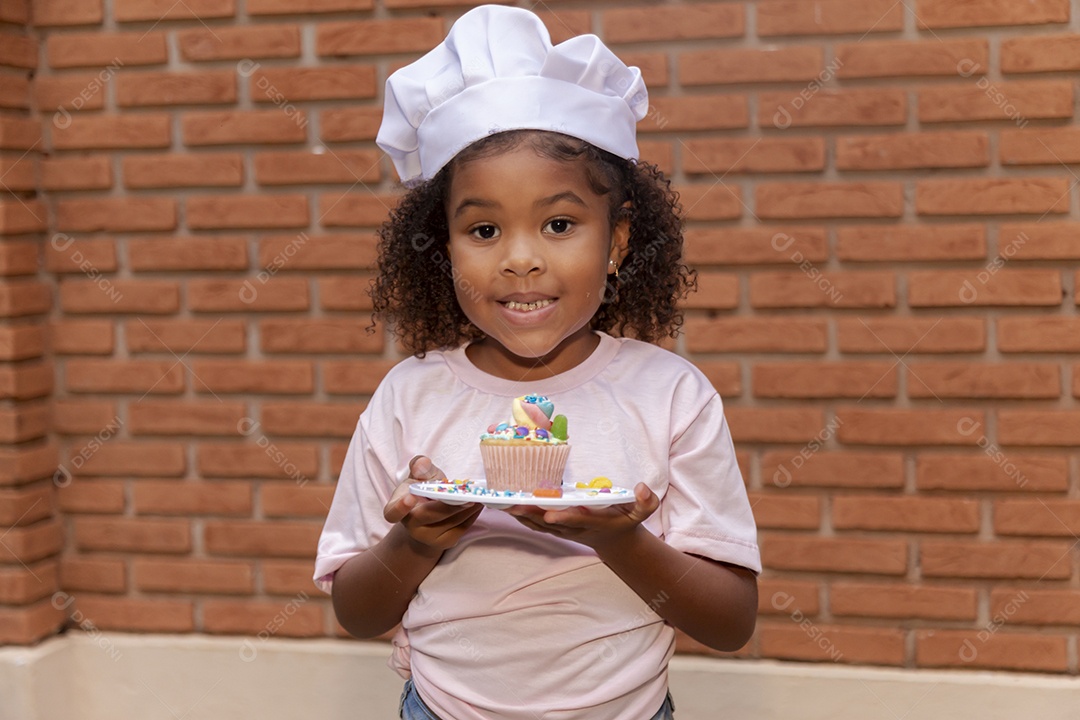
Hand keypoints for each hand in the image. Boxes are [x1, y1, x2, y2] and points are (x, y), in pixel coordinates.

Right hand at [383, 455, 482, 554]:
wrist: (428, 517)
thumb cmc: (421, 493)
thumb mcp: (418, 477)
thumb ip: (419, 467)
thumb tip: (422, 463)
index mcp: (397, 509)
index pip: (392, 513)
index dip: (399, 507)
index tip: (410, 497)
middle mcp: (410, 527)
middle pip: (430, 515)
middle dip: (449, 505)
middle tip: (467, 495)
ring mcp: (428, 538)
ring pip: (450, 522)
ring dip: (466, 508)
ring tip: (478, 495)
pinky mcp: (446, 542)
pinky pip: (461, 528)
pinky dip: (472, 515)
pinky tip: (478, 504)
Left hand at [507, 482, 659, 551]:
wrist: (615, 541)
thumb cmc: (627, 521)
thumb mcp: (641, 513)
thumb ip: (646, 502)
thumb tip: (642, 487)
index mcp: (595, 522)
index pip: (578, 520)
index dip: (564, 517)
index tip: (550, 514)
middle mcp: (576, 528)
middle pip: (551, 523)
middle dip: (532, 515)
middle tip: (514, 504)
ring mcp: (564, 530)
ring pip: (539, 525)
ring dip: (522, 516)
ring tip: (503, 504)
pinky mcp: (557, 529)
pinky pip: (536, 525)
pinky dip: (522, 517)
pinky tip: (507, 508)